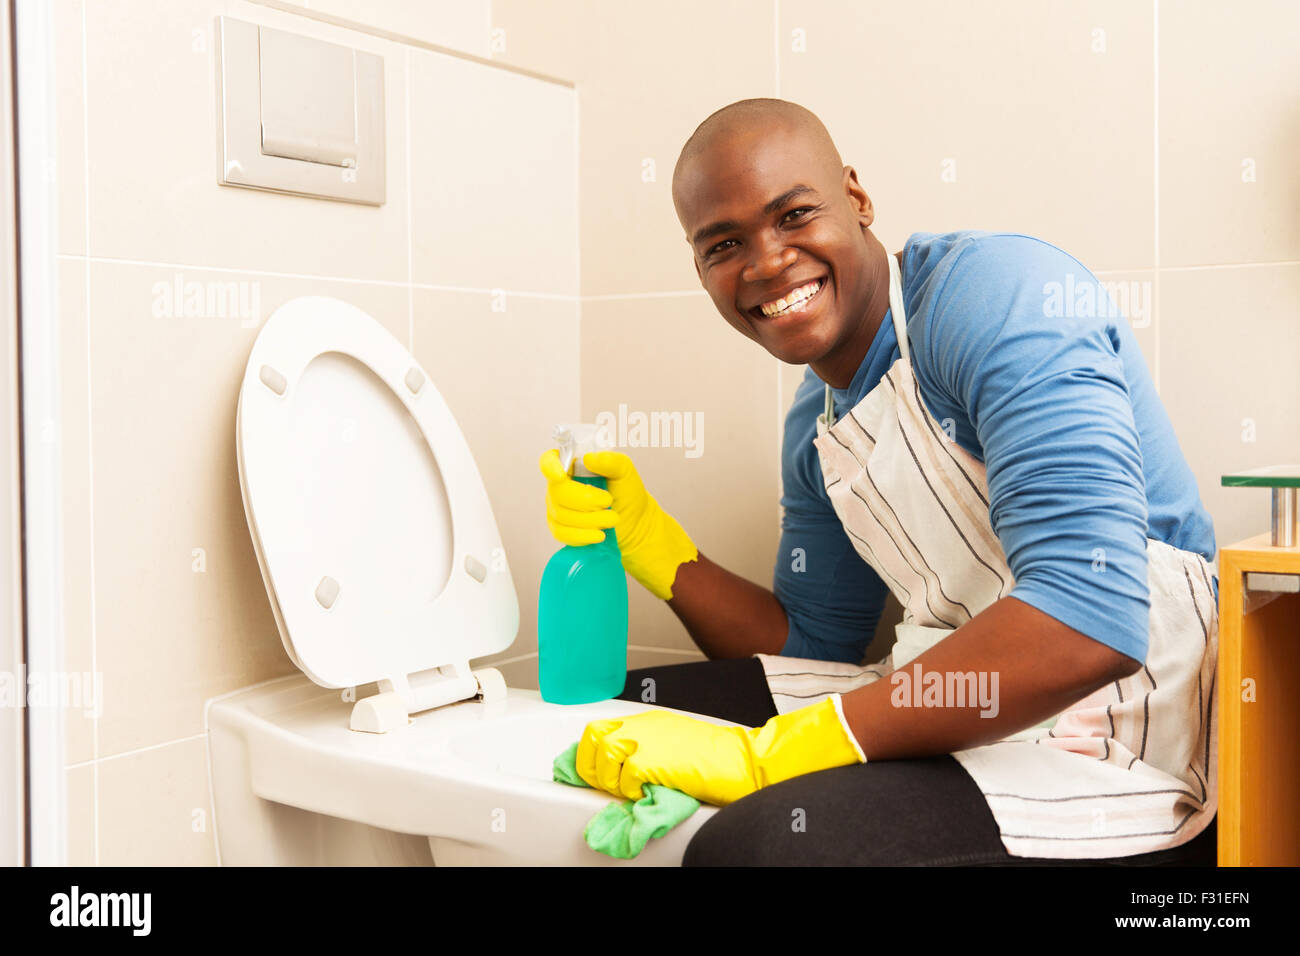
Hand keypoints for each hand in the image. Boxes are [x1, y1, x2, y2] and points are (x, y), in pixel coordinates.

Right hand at [538, 448, 697, 599]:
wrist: (635, 522)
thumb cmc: (627, 493)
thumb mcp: (625, 472)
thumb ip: (611, 461)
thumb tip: (590, 458)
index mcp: (572, 465)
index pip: (549, 461)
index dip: (550, 467)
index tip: (561, 476)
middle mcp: (559, 485)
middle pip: (557, 492)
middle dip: (586, 500)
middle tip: (609, 502)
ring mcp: (557, 508)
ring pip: (561, 515)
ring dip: (591, 520)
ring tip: (612, 518)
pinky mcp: (560, 529)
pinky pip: (562, 534)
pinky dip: (583, 535)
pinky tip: (599, 535)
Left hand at [576, 696, 866, 805]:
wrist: (742, 760)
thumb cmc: (717, 756)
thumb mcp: (675, 741)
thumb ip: (648, 748)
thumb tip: (623, 771)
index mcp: (647, 720)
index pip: (600, 727)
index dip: (590, 751)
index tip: (592, 770)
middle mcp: (642, 726)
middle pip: (593, 737)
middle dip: (592, 764)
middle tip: (606, 784)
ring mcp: (646, 741)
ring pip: (604, 757)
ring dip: (612, 779)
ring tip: (630, 790)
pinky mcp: (653, 761)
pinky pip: (624, 778)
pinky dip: (629, 791)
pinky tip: (645, 793)